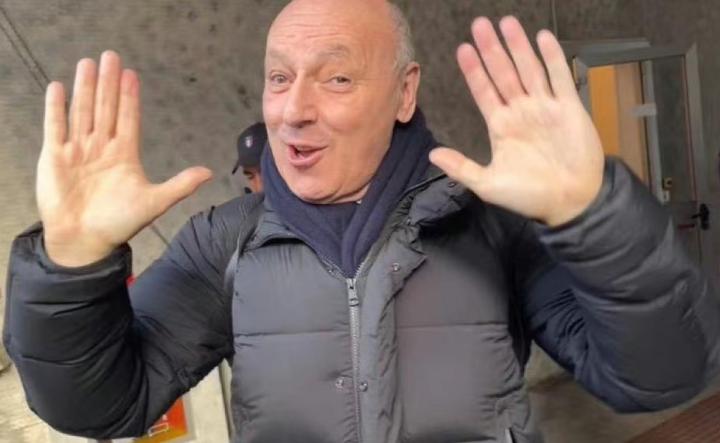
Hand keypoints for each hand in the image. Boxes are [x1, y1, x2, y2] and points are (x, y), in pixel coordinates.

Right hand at [38, 51, 212, 266]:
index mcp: (124, 154)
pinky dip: (56, 108)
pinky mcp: (55, 157)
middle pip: (106, 108)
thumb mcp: (154, 202)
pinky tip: (59, 87)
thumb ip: (180, 185)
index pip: (128, 118)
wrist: (85, 242)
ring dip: (86, 88)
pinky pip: (56, 126)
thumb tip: (210, 172)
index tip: (132, 75)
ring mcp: (78, 150)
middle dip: (108, 82)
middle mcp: (101, 147)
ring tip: (89, 62)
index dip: (129, 97)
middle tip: (112, 55)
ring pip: (83, 111)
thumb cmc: (118, 223)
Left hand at [430, 16, 603, 226]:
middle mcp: (521, 111)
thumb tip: (432, 155)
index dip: (473, 70)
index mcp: (501, 126)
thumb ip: (461, 168)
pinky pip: (560, 78)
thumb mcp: (488, 185)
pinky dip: (552, 58)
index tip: (462, 49)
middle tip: (480, 24)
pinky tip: (542, 38)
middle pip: (503, 73)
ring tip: (507, 23)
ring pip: (529, 69)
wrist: (570, 203)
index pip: (484, 90)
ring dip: (518, 47)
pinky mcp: (569, 108)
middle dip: (491, 49)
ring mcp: (545, 107)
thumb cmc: (529, 196)